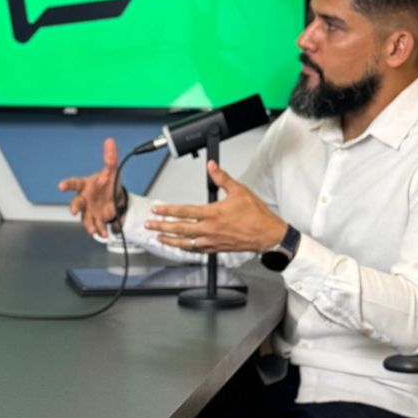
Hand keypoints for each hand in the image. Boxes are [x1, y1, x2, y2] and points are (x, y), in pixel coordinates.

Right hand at [58, 137, 123, 236]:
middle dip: (74, 207)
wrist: (116, 197)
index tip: (61, 186)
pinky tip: (103, 233)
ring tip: (92, 229)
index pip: (74, 184)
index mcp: (85, 185)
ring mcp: (90, 211)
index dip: (67, 185)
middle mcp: (84, 199)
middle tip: (74, 210)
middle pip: (76, 203)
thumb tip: (110, 141)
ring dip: (88, 224)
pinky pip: (96, 226)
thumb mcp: (112, 170)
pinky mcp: (97, 220)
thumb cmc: (108, 183)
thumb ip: (110, 157)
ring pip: (85, 218)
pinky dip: (99, 230)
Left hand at [146, 161, 286, 253]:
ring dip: (170, 240)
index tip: (157, 210)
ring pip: (186, 243)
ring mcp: (212, 241)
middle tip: (150, 224)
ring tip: (159, 237)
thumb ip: (222, 178)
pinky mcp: (217, 249)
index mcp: (214, 214)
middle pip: (180, 229)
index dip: (168, 210)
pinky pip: (197, 250)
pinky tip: (179, 247)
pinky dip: (185, 249)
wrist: (268, 234)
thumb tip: (211, 167)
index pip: (184, 212)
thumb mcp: (239, 191)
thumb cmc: (256, 215)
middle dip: (162, 226)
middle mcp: (210, 229)